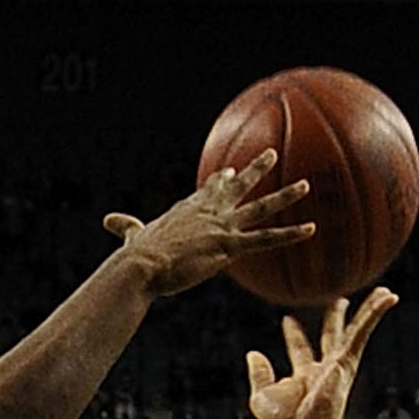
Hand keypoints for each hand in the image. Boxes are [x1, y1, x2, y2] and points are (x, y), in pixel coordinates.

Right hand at [105, 149, 313, 298]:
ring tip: (305, 184)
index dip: (221, 182)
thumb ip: (126, 227)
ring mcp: (222, 227)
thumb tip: (107, 220)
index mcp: (188, 210)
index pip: (208, 192)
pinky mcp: (229, 246)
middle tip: (271, 153)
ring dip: (285, 195)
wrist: (143, 265)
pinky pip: (267, 239)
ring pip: (260, 208)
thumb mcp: (132, 237)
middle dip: (255, 169)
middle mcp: (209, 213)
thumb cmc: (136, 257)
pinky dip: (290, 234)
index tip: (230, 172)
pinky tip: (311, 229)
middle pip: (238, 187)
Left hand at [246, 290, 397, 418]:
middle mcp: (324, 370)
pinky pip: (362, 331)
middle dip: (335, 318)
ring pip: (355, 331)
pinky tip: (387, 297)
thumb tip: (253, 354)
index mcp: (304, 376)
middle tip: (339, 299)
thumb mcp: (261, 396)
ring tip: (382, 292)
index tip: (288, 319)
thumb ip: (259, 374)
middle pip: (331, 336)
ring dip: (368, 311)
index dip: (294, 334)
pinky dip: (374, 313)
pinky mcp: (347, 362)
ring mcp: (338, 366)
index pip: (300, 349)